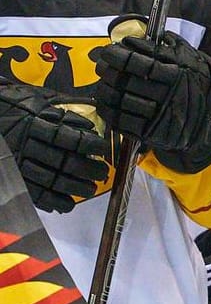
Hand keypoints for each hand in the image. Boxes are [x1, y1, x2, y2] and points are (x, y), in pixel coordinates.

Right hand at [0, 82, 110, 212]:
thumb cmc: (15, 104)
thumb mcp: (38, 99)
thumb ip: (63, 110)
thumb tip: (91, 120)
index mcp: (37, 123)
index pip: (70, 138)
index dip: (90, 146)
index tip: (102, 149)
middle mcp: (28, 144)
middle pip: (64, 162)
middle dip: (88, 170)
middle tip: (102, 173)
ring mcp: (18, 162)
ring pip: (51, 180)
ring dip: (74, 188)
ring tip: (90, 189)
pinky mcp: (13, 175)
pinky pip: (33, 193)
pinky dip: (52, 201)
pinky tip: (66, 204)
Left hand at [90, 22, 210, 173]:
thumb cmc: (195, 80)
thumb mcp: (188, 57)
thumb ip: (162, 46)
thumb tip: (131, 40)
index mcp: (176, 74)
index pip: (139, 63)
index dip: (119, 55)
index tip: (109, 51)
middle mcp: (167, 95)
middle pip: (126, 81)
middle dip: (108, 71)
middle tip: (102, 66)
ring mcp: (159, 115)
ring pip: (120, 101)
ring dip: (104, 90)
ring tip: (103, 83)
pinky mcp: (152, 132)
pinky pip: (122, 122)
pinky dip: (108, 111)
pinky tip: (105, 102)